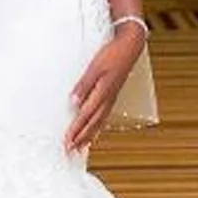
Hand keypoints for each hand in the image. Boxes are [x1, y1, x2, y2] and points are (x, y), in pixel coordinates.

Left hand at [64, 28, 145, 152]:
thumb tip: (73, 102)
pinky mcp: (113, 95)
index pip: (85, 116)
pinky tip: (94, 130)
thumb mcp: (94, 67)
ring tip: (80, 146)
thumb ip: (83, 85)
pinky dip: (97, 126)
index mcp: (102, 93)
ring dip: (88, 135)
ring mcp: (111, 98)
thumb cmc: (112, 55)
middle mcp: (107, 99)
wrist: (130, 47)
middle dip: (80, 138)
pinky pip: (104, 116)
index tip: (67, 142)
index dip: (75, 131)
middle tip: (70, 150)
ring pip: (99, 122)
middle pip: (92, 124)